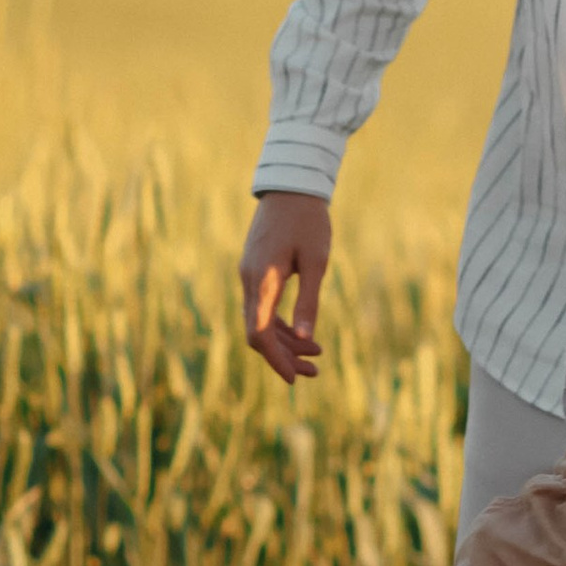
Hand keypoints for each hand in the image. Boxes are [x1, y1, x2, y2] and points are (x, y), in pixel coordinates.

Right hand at [242, 189, 331, 381]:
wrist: (291, 187)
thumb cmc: (309, 222)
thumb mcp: (316, 262)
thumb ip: (308, 301)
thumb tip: (304, 338)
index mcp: (262, 280)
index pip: (258, 333)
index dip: (275, 360)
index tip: (295, 379)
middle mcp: (249, 280)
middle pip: (257, 332)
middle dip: (283, 356)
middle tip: (313, 372)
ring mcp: (249, 275)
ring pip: (259, 321)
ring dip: (284, 341)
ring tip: (316, 354)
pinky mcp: (254, 271)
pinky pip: (261, 307)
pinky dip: (278, 324)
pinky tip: (300, 333)